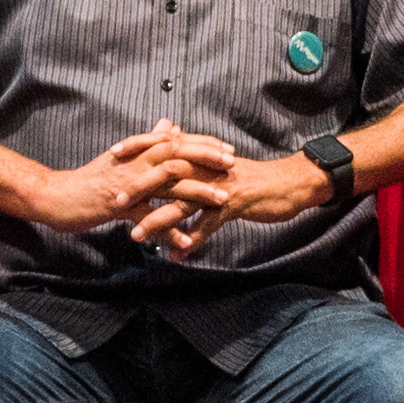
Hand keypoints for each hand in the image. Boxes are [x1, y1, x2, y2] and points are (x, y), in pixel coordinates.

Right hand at [23, 124, 232, 239]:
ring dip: (197, 192)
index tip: (227, 149)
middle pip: (177, 155)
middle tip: (232, 166)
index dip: (202, 143)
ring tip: (222, 200)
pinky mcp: (116, 206)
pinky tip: (186, 240)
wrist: (56, 196)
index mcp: (137, 151)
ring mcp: (126, 184)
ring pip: (168, 183)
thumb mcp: (120, 158)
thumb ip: (147, 142)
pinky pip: (148, 217)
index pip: (175, 141)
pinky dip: (168, 230)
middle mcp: (134, 162)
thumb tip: (169, 126)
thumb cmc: (89, 180)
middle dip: (207, 159)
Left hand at [129, 149, 328, 259]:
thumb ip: (196, 160)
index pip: (164, 148)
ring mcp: (221, 186)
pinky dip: (192, 241)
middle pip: (168, 174)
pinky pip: (208, 225)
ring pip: (184, 202)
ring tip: (137, 236)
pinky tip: (177, 255)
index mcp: (202, 155)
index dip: (139, 148)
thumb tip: (173, 156)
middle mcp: (208, 167)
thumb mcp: (222, 165)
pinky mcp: (234, 205)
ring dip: (159, 220)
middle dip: (140, 188)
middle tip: (116, 202)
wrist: (289, 183)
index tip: (114, 154)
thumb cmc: (252, 177)